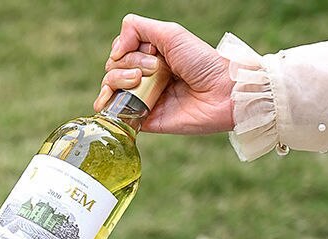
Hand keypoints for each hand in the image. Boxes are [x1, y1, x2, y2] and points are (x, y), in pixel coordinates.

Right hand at [93, 14, 234, 134]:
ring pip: (109, 88)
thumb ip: (139, 29)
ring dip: (117, 80)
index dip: (128, 49)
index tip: (152, 52)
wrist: (220, 93)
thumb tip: (114, 51)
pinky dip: (107, 106)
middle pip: (112, 68)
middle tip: (154, 68)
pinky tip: (111, 101)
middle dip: (127, 64)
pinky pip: (114, 114)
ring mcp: (141, 99)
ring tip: (137, 82)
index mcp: (151, 56)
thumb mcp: (171, 34)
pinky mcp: (141, 120)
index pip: (120, 51)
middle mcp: (143, 77)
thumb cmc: (202, 62)